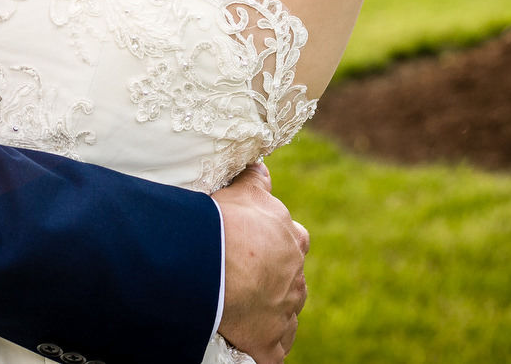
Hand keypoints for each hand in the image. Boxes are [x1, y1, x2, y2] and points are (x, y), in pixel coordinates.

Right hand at [212, 162, 308, 363]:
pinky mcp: (270, 341)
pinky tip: (249, 340)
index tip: (254, 244)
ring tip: (243, 307)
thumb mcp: (243, 191)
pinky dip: (265, 345)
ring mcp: (285, 309)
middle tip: (245, 276)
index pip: (291, 239)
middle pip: (291, 277)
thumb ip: (256, 181)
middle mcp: (295, 274)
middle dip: (275, 278)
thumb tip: (261, 165)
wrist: (215, 264)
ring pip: (285, 311)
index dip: (273, 242)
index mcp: (292, 238)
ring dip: (271, 309)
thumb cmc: (226, 223)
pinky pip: (275, 349)